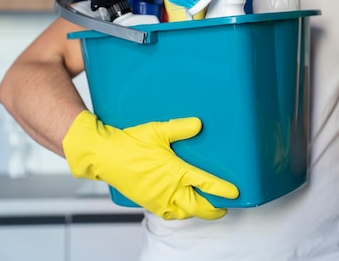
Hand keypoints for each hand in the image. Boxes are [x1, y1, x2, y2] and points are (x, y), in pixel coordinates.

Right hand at [62, 110, 238, 219]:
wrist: (104, 156)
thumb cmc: (129, 143)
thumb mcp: (157, 131)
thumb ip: (180, 128)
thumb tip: (198, 124)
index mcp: (174, 172)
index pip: (205, 184)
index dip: (222, 190)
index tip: (234, 193)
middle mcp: (169, 189)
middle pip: (198, 206)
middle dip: (214, 209)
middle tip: (224, 207)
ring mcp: (158, 198)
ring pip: (184, 213)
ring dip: (197, 212)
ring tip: (206, 208)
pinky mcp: (148, 202)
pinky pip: (168, 214)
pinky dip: (178, 214)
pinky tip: (181, 208)